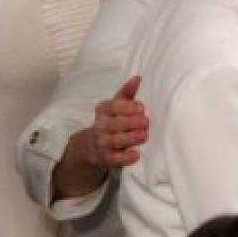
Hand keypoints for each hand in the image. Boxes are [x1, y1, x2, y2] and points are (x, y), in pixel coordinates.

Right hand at [51, 76, 150, 201]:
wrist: (91, 146)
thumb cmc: (112, 120)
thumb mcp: (117, 106)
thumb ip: (127, 93)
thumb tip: (138, 77)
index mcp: (102, 110)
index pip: (112, 106)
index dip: (127, 107)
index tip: (142, 107)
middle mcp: (99, 126)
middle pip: (113, 124)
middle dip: (130, 122)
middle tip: (146, 122)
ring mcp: (100, 143)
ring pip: (112, 141)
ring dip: (129, 138)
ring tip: (144, 135)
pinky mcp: (103, 158)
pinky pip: (112, 159)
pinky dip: (123, 158)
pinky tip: (136, 155)